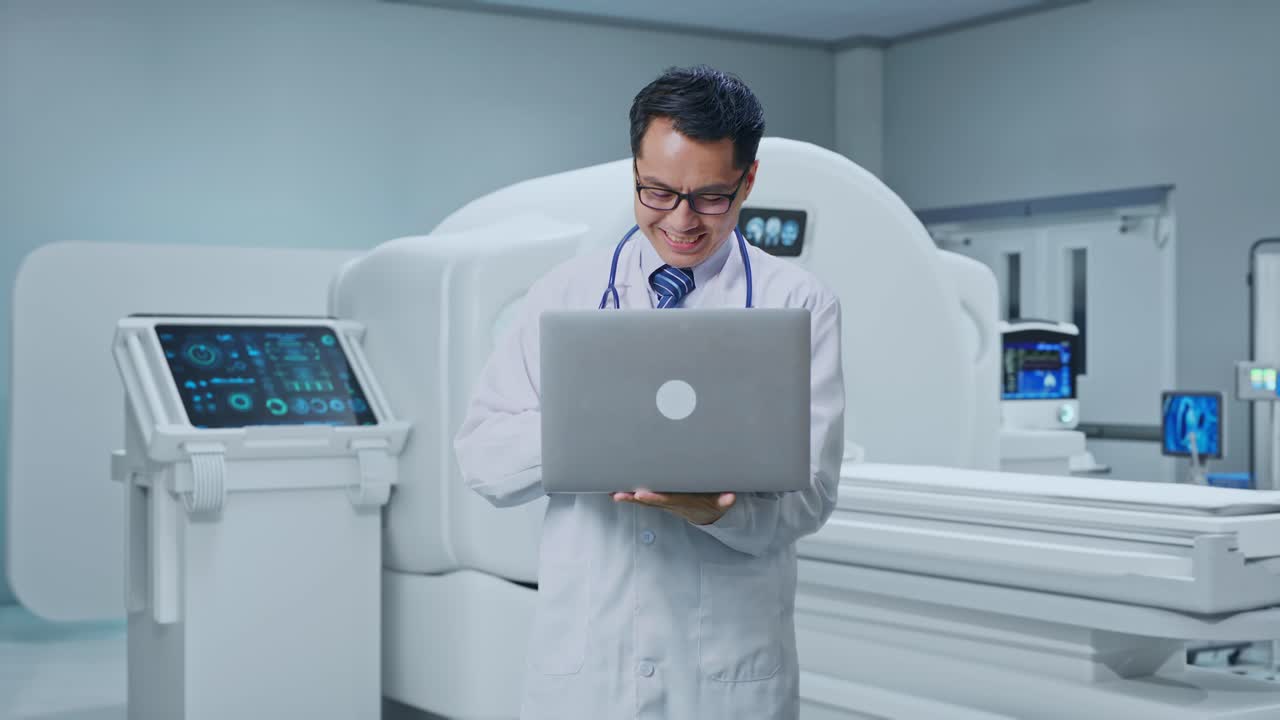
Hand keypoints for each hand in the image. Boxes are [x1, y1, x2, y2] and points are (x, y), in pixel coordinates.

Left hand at [613, 490, 735, 525]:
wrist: (706, 513)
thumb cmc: (712, 503)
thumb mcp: (721, 502)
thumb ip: (725, 500)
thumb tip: (731, 498)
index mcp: (683, 502)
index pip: (667, 499)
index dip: (654, 498)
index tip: (641, 494)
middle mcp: (670, 503)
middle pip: (650, 502)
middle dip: (635, 499)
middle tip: (620, 495)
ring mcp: (664, 503)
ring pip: (644, 501)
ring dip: (628, 498)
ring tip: (613, 494)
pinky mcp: (660, 500)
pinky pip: (643, 498)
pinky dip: (629, 496)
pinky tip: (616, 492)